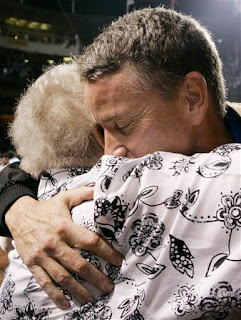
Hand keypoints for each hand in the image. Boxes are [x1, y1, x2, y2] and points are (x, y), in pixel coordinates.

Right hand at [5, 187, 122, 308]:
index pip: (90, 241)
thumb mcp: (65, 197)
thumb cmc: (46, 208)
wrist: (19, 215)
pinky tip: (66, 303)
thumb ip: (84, 193)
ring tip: (93, 298)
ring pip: (63, 277)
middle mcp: (54, 243)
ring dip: (79, 290)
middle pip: (79, 264)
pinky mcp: (32, 264)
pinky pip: (45, 282)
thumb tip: (101, 190)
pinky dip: (56, 295)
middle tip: (109, 286)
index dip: (106, 252)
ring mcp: (42, 255)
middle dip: (96, 277)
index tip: (117, 261)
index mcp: (65, 226)